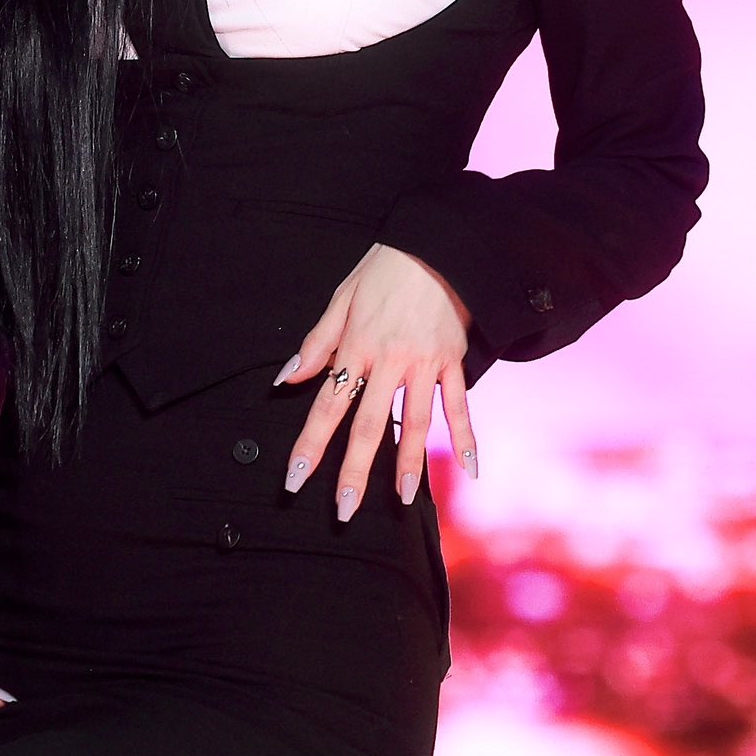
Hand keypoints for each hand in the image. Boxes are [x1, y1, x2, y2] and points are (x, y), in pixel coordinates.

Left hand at [272, 242, 477, 519]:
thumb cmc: (385, 269)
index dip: (310, 446)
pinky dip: (465, 438)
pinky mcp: (452, 362)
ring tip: (403, 501)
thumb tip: (286, 379)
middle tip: (344, 510)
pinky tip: (469, 470)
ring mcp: (424, 364)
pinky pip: (459, 406)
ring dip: (409, 465)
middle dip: (355, 471)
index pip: (327, 405)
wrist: (438, 246)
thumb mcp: (341, 298)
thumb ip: (316, 343)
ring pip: (415, 422)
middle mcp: (389, 362)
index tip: (296, 480)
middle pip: (369, 425)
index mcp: (356, 347)